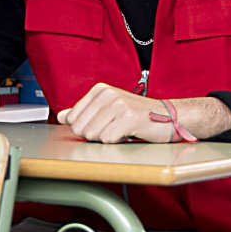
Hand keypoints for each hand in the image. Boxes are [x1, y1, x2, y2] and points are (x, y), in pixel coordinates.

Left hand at [56, 83, 172, 143]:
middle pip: (80, 128)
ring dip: (107, 138)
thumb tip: (62, 116)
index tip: (102, 124)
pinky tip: (128, 134)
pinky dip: (117, 142)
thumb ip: (84, 112)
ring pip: (93, 135)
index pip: (72, 118)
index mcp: (99, 90)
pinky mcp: (129, 118)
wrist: (169, 117)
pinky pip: (108, 139)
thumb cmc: (138, 115)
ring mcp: (118, 105)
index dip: (85, 128)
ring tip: (121, 130)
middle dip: (95, 135)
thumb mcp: (108, 108)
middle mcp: (107, 94)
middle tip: (112, 129)